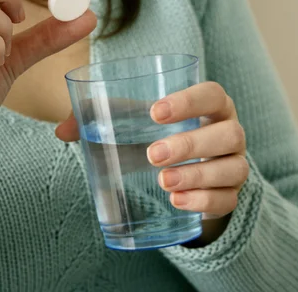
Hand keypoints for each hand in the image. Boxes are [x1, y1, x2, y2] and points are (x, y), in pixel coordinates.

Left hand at [56, 81, 248, 244]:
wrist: (182, 175)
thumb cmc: (156, 138)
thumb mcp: (133, 124)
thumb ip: (100, 117)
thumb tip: (62, 130)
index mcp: (211, 107)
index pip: (213, 95)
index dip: (190, 101)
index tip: (156, 113)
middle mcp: (230, 132)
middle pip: (228, 133)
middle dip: (190, 144)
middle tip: (152, 155)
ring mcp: (235, 165)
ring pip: (232, 169)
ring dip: (197, 175)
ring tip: (162, 181)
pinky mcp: (230, 195)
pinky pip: (227, 200)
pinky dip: (204, 202)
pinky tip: (178, 201)